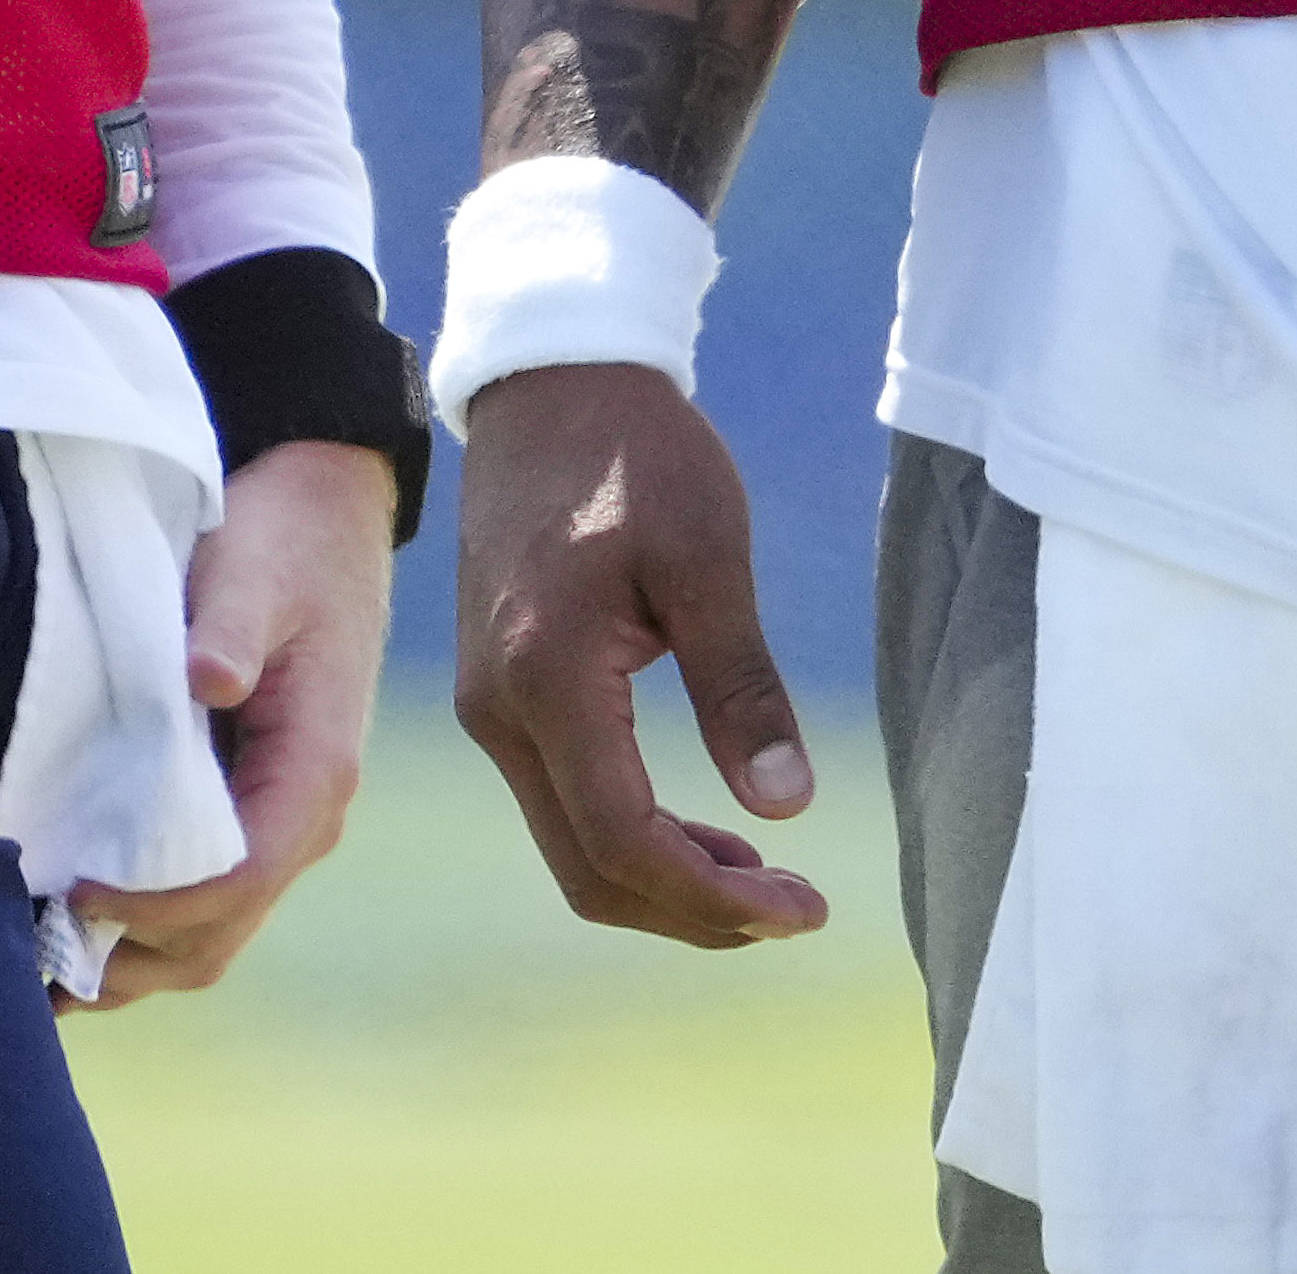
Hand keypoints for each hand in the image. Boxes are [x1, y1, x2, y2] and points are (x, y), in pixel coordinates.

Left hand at [67, 441, 401, 1008]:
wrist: (327, 515)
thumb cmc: (285, 540)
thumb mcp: (255, 569)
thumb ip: (230, 625)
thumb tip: (208, 680)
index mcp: (313, 769)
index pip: (239, 876)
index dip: (155, 901)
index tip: (75, 888)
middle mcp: (307, 816)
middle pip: (220, 931)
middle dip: (129, 955)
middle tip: (30, 955)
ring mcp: (282, 820)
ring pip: (212, 933)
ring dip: (130, 958)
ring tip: (36, 968)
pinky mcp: (253, 809)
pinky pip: (204, 900)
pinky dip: (141, 927)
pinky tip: (72, 926)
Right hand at [451, 361, 825, 946]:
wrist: (551, 384)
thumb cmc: (637, 453)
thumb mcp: (709, 555)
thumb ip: (742, 685)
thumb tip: (788, 807)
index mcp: (548, 679)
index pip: (624, 841)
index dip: (715, 898)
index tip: (804, 908)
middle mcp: (501, 712)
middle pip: (590, 872)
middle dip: (695, 911)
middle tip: (796, 909)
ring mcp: (491, 707)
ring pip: (572, 847)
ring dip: (667, 880)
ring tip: (765, 875)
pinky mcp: (502, 693)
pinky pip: (563, 802)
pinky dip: (634, 836)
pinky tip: (705, 828)